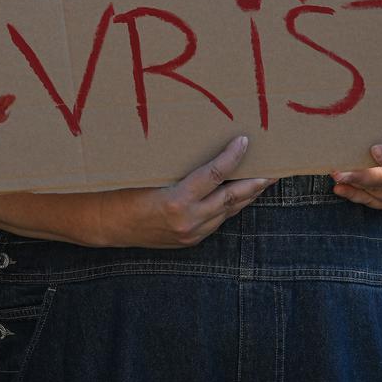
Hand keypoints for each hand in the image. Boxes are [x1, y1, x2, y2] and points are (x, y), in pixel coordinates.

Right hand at [97, 136, 272, 247]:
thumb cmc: (123, 191)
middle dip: (255, 183)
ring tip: (262, 179)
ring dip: (246, 196)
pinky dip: (228, 206)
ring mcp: (191, 234)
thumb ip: (178, 167)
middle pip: (231, 198)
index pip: (215, 175)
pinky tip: (237, 196)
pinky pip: (216, 220)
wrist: (107, 225)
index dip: (233, 157)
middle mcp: (188, 221)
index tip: (245, 141)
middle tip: (274, 167)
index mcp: (176, 201)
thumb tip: (202, 145)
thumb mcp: (148, 174)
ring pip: (227, 212)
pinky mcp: (190, 240)